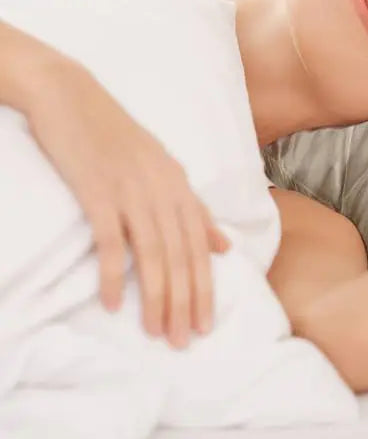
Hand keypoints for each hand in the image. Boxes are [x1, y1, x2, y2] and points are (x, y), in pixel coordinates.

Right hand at [26, 60, 230, 347]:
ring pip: (154, 253)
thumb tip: (223, 246)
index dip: (206, 286)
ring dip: (157, 296)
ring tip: (157, 332)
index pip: (201, 246)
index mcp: (180, 184)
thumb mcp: (163, 169)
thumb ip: (194, 208)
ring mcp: (132, 189)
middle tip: (184, 341)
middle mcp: (164, 189)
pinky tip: (113, 303)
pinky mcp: (99, 191)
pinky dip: (115, 273)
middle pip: (182, 254)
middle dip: (186, 301)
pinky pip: (112, 239)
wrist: (72, 96)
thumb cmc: (116, 137)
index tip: (206, 323)